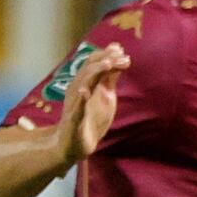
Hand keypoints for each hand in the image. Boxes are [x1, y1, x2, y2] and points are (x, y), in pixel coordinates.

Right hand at [55, 44, 127, 169]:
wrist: (73, 146)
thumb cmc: (89, 119)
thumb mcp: (105, 96)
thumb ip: (111, 77)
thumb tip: (120, 56)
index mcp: (84, 84)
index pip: (93, 63)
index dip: (106, 55)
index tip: (122, 51)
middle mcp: (77, 90)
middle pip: (88, 69)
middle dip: (104, 60)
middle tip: (120, 56)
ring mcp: (74, 105)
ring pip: (81, 84)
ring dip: (95, 73)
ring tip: (107, 65)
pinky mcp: (73, 121)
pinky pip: (76, 109)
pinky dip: (80, 99)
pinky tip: (84, 92)